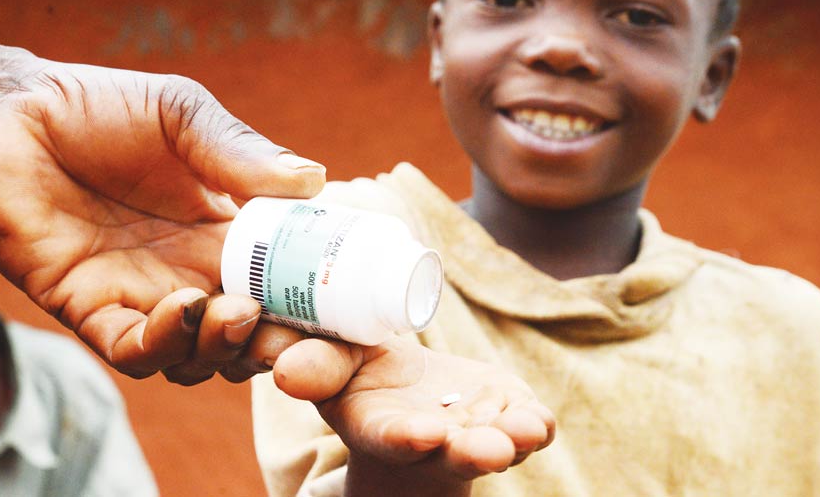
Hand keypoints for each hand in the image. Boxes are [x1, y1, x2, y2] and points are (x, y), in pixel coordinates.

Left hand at [0, 58, 326, 382]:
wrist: (7, 115)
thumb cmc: (99, 108)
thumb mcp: (182, 115)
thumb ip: (240, 151)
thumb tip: (315, 179)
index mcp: (224, 230)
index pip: (282, 279)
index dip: (314, 297)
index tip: (345, 299)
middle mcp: (191, 271)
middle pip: (249, 331)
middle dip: (278, 342)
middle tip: (298, 334)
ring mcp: (143, 295)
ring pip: (198, 355)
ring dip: (225, 347)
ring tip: (237, 312)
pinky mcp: (90, 310)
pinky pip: (135, 350)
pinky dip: (165, 342)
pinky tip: (183, 306)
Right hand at [273, 338, 555, 494]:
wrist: (409, 394)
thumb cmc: (364, 381)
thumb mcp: (336, 368)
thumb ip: (317, 365)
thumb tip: (284, 365)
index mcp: (381, 428)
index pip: (393, 439)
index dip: (407, 438)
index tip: (423, 434)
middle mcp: (433, 442)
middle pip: (455, 456)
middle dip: (473, 453)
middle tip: (492, 448)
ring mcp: (476, 432)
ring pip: (501, 445)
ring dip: (514, 439)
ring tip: (525, 428)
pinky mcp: (509, 414)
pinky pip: (530, 426)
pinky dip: (535, 423)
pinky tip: (535, 417)